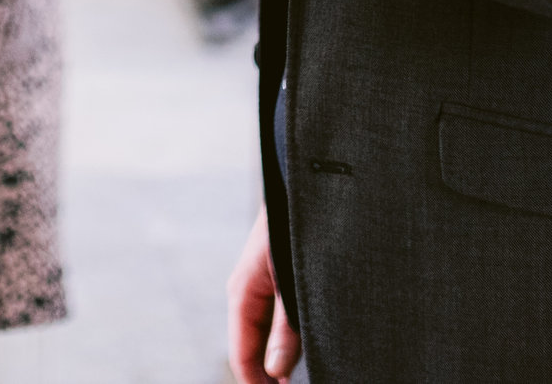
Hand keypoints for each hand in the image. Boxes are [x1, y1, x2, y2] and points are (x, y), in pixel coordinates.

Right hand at [227, 211, 299, 382]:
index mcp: (241, 294)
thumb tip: (276, 372)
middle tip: (302, 383)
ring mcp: (260, 288)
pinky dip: (290, 339)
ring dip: (284, 357)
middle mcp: (246, 294)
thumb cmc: (295, 229)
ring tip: (308, 374)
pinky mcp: (276, 282)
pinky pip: (277, 320)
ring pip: (267, 336)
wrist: (302, 187)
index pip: (241, 356)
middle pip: (253, 349)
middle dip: (271, 374)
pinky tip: (310, 348)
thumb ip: (286, 330)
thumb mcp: (292, 285)